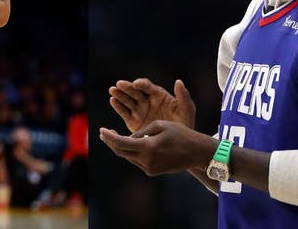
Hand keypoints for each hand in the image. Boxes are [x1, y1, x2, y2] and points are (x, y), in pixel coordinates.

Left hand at [99, 120, 214, 175]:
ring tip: (114, 136)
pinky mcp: (152, 171)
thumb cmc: (181, 134)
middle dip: (111, 142)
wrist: (196, 153)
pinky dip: (132, 151)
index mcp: (148, 147)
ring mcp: (149, 168)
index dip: (109, 137)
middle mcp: (146, 160)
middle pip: (121, 152)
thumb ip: (141, 131)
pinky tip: (131, 143)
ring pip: (128, 157)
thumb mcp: (160, 125)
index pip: (121, 143)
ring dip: (121, 147)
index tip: (101, 130)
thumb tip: (128, 139)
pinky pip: (137, 160)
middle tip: (104, 133)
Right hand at [109, 78, 195, 132]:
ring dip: (120, 94)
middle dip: (127, 88)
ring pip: (128, 100)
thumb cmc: (185, 125)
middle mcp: (148, 101)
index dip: (142, 84)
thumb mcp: (187, 110)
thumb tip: (179, 81)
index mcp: (159, 96)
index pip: (148, 87)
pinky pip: (124, 112)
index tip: (136, 84)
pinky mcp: (133, 121)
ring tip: (112, 90)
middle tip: (119, 84)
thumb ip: (183, 97)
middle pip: (135, 92)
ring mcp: (140, 111)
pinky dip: (118, 106)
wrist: (178, 144)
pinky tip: (113, 100)